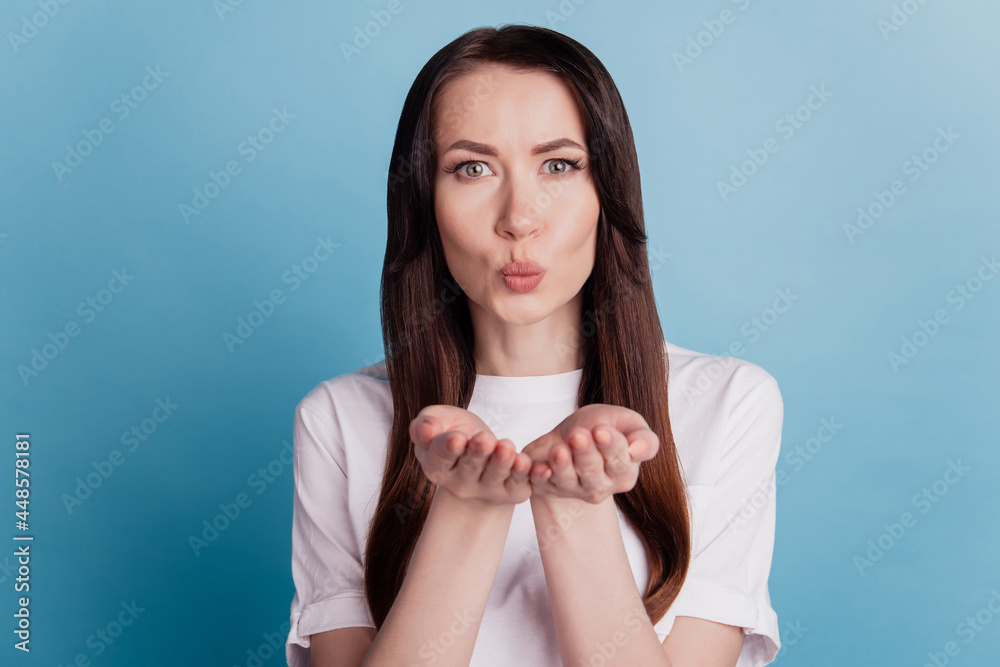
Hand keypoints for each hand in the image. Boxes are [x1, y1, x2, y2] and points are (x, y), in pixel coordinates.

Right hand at [409, 405, 533, 505]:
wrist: (482, 450)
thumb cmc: (454, 431)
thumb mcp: (436, 421)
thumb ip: (424, 425)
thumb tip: (425, 430)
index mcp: (437, 466)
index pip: (441, 458)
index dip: (448, 448)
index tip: (457, 438)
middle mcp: (461, 483)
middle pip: (470, 467)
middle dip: (478, 453)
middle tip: (485, 440)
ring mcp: (487, 489)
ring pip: (495, 475)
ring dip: (501, 462)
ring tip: (506, 447)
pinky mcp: (511, 491)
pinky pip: (519, 483)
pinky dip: (523, 473)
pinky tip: (526, 462)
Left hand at [520, 404, 658, 503]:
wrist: (569, 434)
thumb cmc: (602, 426)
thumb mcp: (627, 423)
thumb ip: (643, 437)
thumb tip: (638, 449)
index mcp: (624, 472)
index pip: (619, 461)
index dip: (610, 446)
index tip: (601, 431)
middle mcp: (600, 486)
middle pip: (592, 472)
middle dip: (585, 453)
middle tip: (578, 435)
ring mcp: (572, 489)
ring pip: (567, 480)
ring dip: (562, 465)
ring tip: (558, 449)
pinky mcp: (548, 486)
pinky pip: (541, 484)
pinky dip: (539, 477)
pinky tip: (539, 467)